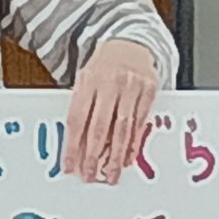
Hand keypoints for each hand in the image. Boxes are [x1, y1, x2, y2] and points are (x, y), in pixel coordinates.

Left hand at [63, 40, 158, 183]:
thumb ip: (80, 107)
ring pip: (122, 128)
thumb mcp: (85, 80)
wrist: (130, 44)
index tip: (70, 165)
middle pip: (100, 126)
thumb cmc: (103, 66)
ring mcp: (131, 87)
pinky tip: (126, 158)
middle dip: (93, 155)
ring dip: (115, 155)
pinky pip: (139, 123)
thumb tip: (76, 145)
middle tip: (90, 175)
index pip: (77, 118)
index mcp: (88, 80)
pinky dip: (132, 143)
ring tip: (110, 174)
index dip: (72, 145)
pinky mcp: (149, 91)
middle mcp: (110, 83)